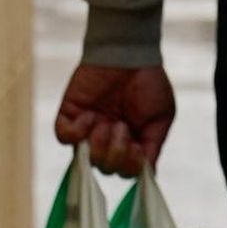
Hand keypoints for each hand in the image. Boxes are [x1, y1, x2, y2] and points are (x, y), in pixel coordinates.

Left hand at [54, 63, 176, 177]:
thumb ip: (153, 147)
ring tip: (108, 121)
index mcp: (131, 143)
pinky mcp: (70, 116)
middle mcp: (108, 140)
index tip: (137, 149)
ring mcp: (88, 130)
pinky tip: (90, 116)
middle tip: (122, 126)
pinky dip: (77, 132)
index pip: (126, 172)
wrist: (129, 53)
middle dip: (116, 152)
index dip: (129, 166)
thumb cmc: (149, 82)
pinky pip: (65, 138)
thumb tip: (146, 174)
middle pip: (105, 168)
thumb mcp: (161, 118)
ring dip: (99, 142)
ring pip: (86, 158)